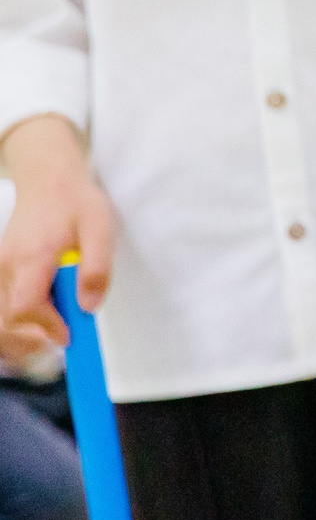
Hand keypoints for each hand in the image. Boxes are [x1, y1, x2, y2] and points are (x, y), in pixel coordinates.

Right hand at [0, 116, 115, 348]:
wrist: (48, 181)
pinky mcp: (0, 271)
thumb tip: (89, 307)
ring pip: (1, 315)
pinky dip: (20, 319)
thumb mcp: (101, 229)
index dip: (46, 327)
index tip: (69, 336)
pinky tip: (45, 315)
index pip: (25, 307)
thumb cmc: (76, 203)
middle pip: (6, 319)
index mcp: (32, 257)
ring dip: (25, 331)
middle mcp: (7, 266)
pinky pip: (3, 304)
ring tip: (56, 328)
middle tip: (64, 337)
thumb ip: (97, 268)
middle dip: (32, 337)